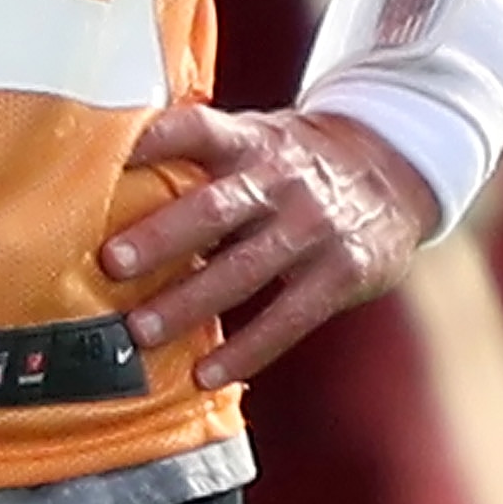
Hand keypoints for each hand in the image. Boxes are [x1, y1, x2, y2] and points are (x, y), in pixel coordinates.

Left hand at [100, 103, 436, 390]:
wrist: (395, 170)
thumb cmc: (298, 162)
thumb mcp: (258, 138)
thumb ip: (200, 154)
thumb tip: (107, 175)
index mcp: (252, 141)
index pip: (198, 129)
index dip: (154, 140)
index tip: (108, 158)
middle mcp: (281, 180)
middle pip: (215, 208)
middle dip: (161, 237)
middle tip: (111, 264)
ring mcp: (314, 228)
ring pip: (244, 270)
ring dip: (190, 303)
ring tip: (142, 331)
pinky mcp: (342, 274)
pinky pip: (288, 317)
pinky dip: (247, 349)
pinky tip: (207, 374)